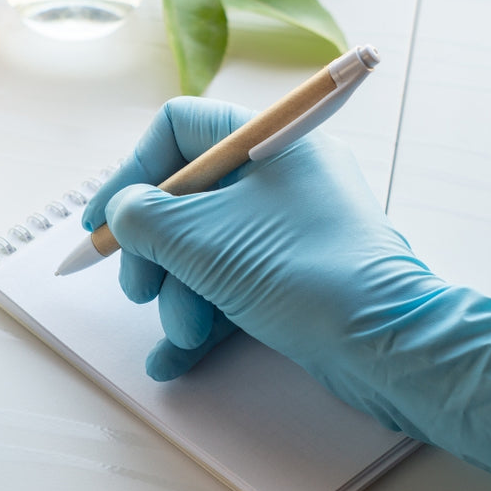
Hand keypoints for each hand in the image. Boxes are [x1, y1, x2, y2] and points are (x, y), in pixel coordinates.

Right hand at [84, 96, 490, 490]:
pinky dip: (202, 317)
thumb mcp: (199, 239)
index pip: (178, 129)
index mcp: (267, 142)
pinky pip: (233, 285)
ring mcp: (289, 230)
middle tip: (139, 290)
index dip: (131, 173)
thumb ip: (142, 216)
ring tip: (181, 333)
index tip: (101, 222)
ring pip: (206, 249)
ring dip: (179, 294)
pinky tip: (173, 361)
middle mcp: (280, 177)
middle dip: (153, 252)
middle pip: (186, 198)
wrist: (389, 347)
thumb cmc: (296, 272)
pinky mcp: (296, 277)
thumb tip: (122, 211)